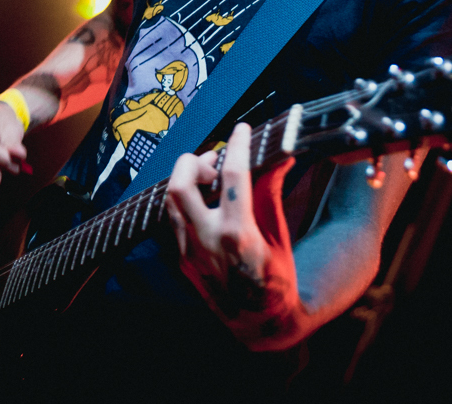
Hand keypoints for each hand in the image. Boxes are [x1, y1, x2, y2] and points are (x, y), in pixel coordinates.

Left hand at [163, 122, 308, 350]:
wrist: (258, 322)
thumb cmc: (275, 277)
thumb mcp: (278, 233)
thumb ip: (271, 191)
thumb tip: (280, 155)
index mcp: (237, 234)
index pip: (233, 176)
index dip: (238, 145)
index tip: (242, 129)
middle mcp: (206, 241)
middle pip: (180, 184)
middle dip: (193, 162)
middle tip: (215, 161)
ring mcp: (188, 252)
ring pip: (170, 201)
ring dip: (186, 181)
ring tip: (210, 178)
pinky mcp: (180, 260)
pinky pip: (173, 219)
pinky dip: (186, 202)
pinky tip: (204, 202)